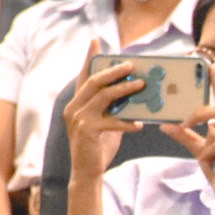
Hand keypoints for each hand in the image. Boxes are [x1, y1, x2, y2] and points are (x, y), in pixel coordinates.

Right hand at [65, 40, 143, 182]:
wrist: (87, 173)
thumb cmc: (99, 148)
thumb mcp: (107, 123)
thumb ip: (114, 108)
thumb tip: (134, 94)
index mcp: (77, 103)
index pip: (83, 76)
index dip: (89, 58)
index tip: (95, 41)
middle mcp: (73, 108)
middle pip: (93, 81)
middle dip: (113, 71)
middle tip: (131, 65)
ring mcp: (78, 119)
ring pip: (102, 96)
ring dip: (123, 89)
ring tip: (141, 85)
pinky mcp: (87, 131)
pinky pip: (111, 121)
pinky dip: (126, 122)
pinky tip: (139, 125)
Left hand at [161, 66, 214, 201]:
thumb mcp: (197, 149)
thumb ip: (184, 135)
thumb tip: (164, 125)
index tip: (209, 67)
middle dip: (198, 115)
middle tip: (184, 124)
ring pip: (214, 130)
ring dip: (205, 147)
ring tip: (211, 160)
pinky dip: (208, 155)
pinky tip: (214, 165)